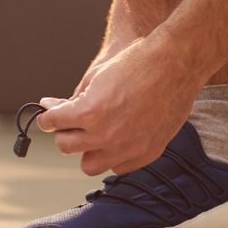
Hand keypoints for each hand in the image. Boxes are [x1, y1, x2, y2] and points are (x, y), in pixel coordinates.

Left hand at [36, 34, 200, 176]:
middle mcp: (106, 135)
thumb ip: (74, 96)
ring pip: (90, 165)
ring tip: (96, 133)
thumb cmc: (139, 61)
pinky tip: (120, 137)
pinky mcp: (148, 152)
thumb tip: (53, 107)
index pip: (53, 123)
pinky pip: (119, 166)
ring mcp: (128, 147)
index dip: (50, 116)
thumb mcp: (98, 73)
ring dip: (87, 149)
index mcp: (89, 112)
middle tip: (73, 121)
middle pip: (66, 145)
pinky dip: (115, 155)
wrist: (178, 61)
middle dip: (66, 131)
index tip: (52, 114)